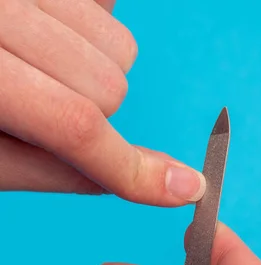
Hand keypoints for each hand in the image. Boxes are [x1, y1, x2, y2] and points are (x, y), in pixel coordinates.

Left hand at [0, 0, 204, 205]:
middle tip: (40, 108)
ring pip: (117, 44)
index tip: (183, 191)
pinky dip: (92, 27)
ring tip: (37, 67)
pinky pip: (106, 0)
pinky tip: (47, 34)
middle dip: (89, 112)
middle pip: (109, 84)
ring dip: (93, 69)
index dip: (130, 168)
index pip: (73, 125)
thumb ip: (46, 169)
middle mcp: (2, 11)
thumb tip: (122, 179)